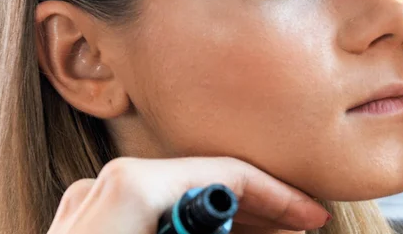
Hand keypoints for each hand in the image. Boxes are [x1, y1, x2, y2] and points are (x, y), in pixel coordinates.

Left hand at [47, 157, 328, 232]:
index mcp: (132, 185)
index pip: (228, 175)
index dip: (280, 196)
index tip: (312, 218)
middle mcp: (109, 183)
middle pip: (205, 183)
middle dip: (258, 209)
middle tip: (299, 229)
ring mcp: (94, 202)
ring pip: (181, 198)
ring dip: (227, 221)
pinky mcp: (90, 223)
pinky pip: (156, 212)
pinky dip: (190, 227)